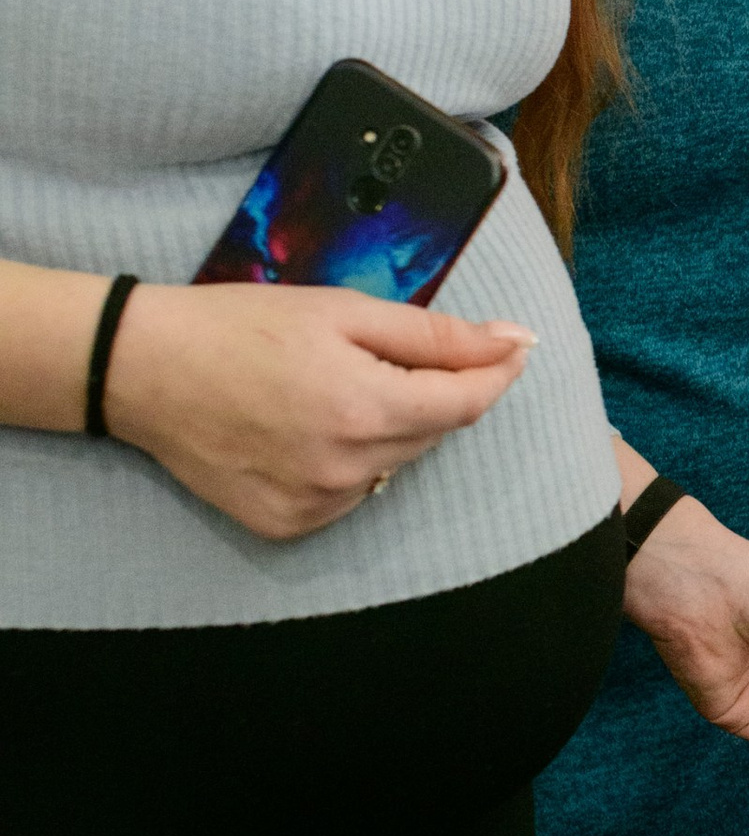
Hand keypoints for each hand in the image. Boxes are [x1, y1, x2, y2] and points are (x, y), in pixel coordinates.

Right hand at [105, 282, 537, 538]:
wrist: (146, 370)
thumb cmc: (242, 326)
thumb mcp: (343, 312)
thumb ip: (435, 335)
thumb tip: (516, 342)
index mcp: (366, 408)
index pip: (467, 404)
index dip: (497, 373)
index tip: (514, 349)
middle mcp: (349, 468)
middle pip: (432, 432)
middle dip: (432, 391)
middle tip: (384, 353)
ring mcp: (318, 505)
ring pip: (393, 465)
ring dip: (389, 428)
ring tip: (331, 388)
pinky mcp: (289, 524)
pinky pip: (351, 493)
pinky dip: (350, 462)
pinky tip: (306, 428)